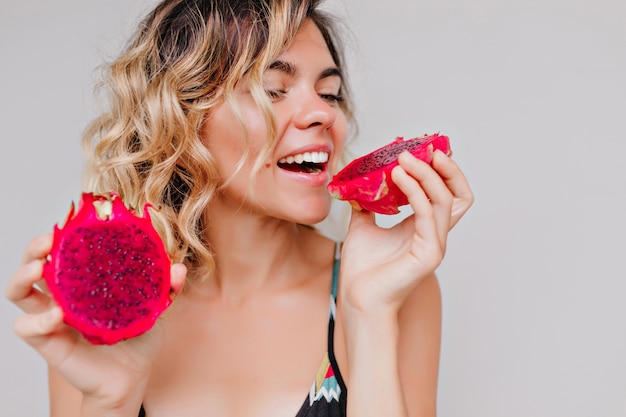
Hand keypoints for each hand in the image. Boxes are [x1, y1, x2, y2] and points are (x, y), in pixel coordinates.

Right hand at [5, 233, 186, 408]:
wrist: (132, 376)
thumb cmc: (138, 337)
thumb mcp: (155, 306)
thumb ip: (167, 286)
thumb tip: (178, 268)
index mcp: (83, 281)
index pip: (65, 250)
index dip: (63, 234)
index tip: (72, 221)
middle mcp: (62, 295)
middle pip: (33, 263)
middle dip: (34, 247)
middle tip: (49, 240)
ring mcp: (51, 317)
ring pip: (19, 291)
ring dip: (22, 276)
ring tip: (39, 268)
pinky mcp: (48, 341)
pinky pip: (27, 328)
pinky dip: (38, 319)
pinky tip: (57, 315)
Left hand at [339, 150, 472, 313]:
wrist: (357, 299)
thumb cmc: (362, 269)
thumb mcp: (362, 226)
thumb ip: (367, 204)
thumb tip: (358, 183)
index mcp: (423, 227)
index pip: (446, 193)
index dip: (441, 170)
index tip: (422, 149)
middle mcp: (435, 234)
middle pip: (458, 194)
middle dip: (447, 168)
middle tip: (426, 148)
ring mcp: (436, 244)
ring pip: (445, 200)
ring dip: (426, 174)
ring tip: (403, 158)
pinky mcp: (429, 254)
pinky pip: (428, 215)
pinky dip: (416, 191)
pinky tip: (397, 176)